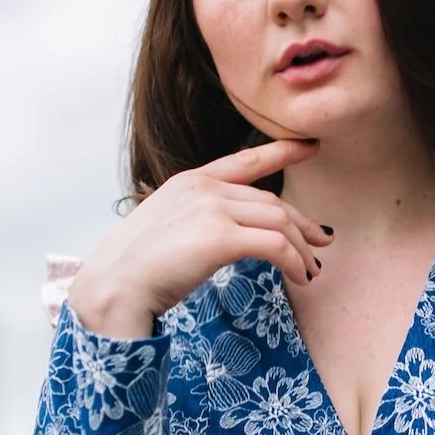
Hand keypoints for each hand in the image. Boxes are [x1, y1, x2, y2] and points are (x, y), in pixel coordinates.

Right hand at [66, 138, 331, 336]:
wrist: (114, 286)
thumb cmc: (136, 269)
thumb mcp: (167, 230)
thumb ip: (196, 221)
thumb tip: (225, 237)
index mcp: (190, 182)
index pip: (245, 161)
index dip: (281, 152)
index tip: (309, 147)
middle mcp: (203, 188)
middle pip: (271, 202)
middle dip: (301, 225)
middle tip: (320, 244)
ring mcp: (212, 209)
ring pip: (279, 223)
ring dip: (301, 250)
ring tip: (310, 272)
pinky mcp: (220, 236)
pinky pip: (275, 246)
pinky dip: (294, 261)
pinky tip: (299, 277)